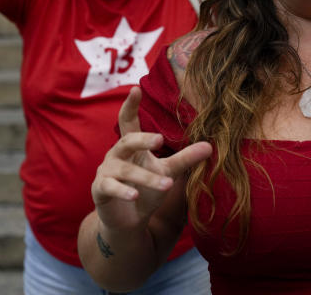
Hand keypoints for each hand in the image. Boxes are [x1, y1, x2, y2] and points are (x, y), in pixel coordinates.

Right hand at [91, 87, 211, 233]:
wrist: (129, 221)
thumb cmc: (147, 189)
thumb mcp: (168, 171)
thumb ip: (185, 159)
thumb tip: (210, 146)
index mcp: (131, 145)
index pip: (128, 121)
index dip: (130, 105)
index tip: (136, 88)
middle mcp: (116, 154)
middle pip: (127, 141)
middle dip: (142, 139)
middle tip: (160, 139)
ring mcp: (106, 172)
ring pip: (125, 170)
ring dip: (146, 178)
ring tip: (167, 184)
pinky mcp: (100, 190)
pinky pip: (110, 187)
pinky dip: (122, 191)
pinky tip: (134, 195)